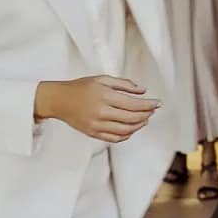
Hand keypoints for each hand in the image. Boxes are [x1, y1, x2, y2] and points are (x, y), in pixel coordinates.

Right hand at [37, 75, 160, 142]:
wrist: (59, 100)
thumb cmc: (81, 87)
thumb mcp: (102, 79)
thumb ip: (124, 84)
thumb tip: (143, 90)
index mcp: (105, 97)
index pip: (134, 104)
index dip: (149, 105)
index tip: (158, 103)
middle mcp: (101, 113)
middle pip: (132, 118)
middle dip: (146, 114)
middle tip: (153, 110)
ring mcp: (97, 125)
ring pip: (125, 130)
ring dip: (139, 125)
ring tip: (145, 119)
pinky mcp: (93, 133)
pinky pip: (115, 138)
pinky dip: (127, 135)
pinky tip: (132, 128)